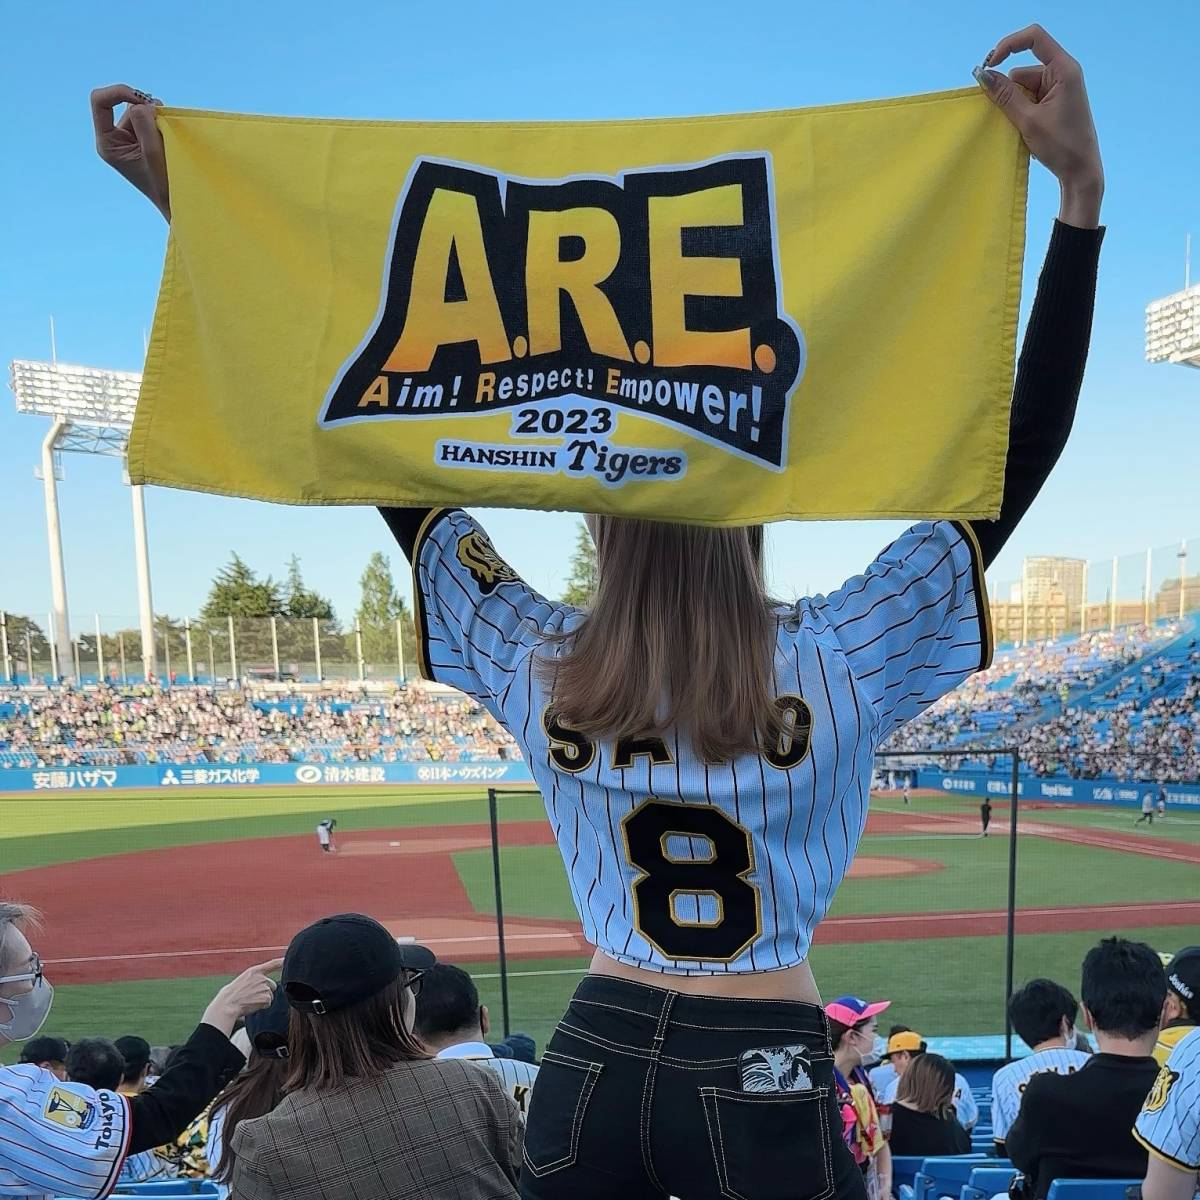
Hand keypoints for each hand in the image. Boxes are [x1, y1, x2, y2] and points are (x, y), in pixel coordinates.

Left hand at [90, 84, 170, 220]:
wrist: (177, 206)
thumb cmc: (165, 186)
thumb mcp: (154, 154)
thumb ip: (144, 124)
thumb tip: (143, 104)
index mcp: (107, 143)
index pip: (100, 101)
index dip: (120, 92)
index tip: (144, 101)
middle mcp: (112, 139)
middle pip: (124, 106)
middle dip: (145, 111)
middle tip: (164, 125)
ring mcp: (126, 139)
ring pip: (138, 111)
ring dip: (155, 119)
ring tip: (167, 142)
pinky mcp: (140, 140)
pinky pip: (148, 118)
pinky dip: (160, 123)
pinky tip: (168, 140)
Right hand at [201, 957, 284, 1036]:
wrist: (227, 1005)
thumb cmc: (231, 995)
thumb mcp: (242, 981)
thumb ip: (254, 979)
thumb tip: (265, 985)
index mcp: (254, 971)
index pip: (272, 964)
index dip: (281, 962)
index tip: (288, 959)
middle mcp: (261, 977)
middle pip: (272, 986)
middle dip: (265, 991)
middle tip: (250, 996)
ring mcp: (264, 987)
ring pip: (270, 995)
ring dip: (262, 999)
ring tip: (249, 1000)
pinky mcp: (266, 997)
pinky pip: (268, 1003)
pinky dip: (262, 1006)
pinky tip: (252, 1005)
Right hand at [976, 25, 1102, 226]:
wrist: (1081, 171)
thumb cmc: (1061, 145)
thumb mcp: (1028, 120)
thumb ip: (1005, 95)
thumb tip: (983, 74)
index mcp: (1063, 69)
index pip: (1034, 38)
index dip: (1009, 44)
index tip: (990, 64)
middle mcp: (1063, 73)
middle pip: (1024, 68)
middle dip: (1009, 88)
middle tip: (1004, 114)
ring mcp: (1059, 88)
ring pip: (1023, 85)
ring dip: (1014, 103)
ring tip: (1020, 127)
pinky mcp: (1054, 102)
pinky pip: (1029, 97)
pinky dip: (1020, 110)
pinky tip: (1023, 128)